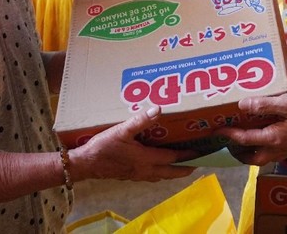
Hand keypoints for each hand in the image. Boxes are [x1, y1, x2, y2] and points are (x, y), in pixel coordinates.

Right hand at [69, 107, 195, 181]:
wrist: (85, 164)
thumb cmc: (103, 147)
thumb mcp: (121, 130)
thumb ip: (140, 120)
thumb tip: (159, 109)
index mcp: (145, 159)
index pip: (172, 158)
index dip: (187, 155)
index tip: (201, 152)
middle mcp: (144, 170)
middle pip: (171, 172)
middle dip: (185, 168)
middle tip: (198, 163)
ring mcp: (137, 175)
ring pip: (162, 176)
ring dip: (174, 171)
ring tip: (183, 164)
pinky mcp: (131, 176)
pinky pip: (152, 176)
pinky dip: (161, 172)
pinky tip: (159, 166)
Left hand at [217, 93, 286, 164]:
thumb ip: (264, 104)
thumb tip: (242, 105)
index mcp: (274, 138)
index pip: (245, 139)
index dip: (229, 135)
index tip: (216, 131)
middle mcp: (279, 149)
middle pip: (253, 158)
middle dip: (239, 153)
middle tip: (229, 142)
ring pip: (264, 158)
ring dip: (251, 152)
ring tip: (244, 140)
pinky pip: (274, 153)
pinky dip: (264, 148)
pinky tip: (266, 135)